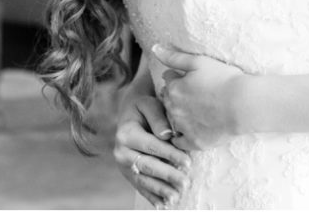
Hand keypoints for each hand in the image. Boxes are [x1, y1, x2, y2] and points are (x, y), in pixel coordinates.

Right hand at [113, 91, 191, 208]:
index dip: (170, 155)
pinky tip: (162, 204)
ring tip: (176, 196)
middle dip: (167, 175)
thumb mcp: (150, 104)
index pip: (151, 146)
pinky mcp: (127, 172)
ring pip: (143, 179)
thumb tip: (168, 135)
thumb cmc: (145, 106)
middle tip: (185, 182)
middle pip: (147, 166)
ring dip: (160, 190)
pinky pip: (139, 185)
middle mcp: (120, 151)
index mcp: (126, 133)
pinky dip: (151, 196)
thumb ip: (159, 117)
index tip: (188, 162)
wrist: (130, 111)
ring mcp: (122, 164)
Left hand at [154, 44, 244, 151]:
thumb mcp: (200, 62)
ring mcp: (183, 128)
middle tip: (196, 95)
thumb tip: (154, 48)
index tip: (194, 79)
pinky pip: (180, 141)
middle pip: (168, 101)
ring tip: (199, 110)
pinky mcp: (194, 142)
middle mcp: (173, 109)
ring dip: (179, 116)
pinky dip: (184, 136)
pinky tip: (196, 128)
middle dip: (177, 97)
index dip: (180, 78)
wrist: (245, 104)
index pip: (168, 80)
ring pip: (172, 120)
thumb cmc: (225, 80)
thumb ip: (175, 57)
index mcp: (174, 89)